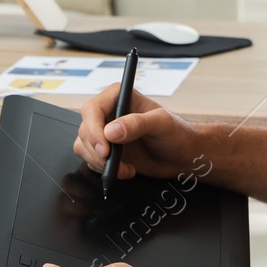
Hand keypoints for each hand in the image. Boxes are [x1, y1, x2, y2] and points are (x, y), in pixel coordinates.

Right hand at [73, 84, 201, 181]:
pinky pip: (90, 159)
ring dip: (100, 162)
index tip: (105, 149)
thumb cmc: (177, 133)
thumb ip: (137, 124)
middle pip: (85, 129)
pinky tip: (125, 170)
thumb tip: (111, 131)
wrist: (183, 155)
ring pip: (83, 146)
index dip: (94, 130)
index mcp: (120, 96)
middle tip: (113, 162)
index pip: (93, 109)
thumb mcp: (162, 123)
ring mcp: (106, 132)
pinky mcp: (107, 150)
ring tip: (124, 167)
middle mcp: (109, 112)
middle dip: (97, 150)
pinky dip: (104, 169)